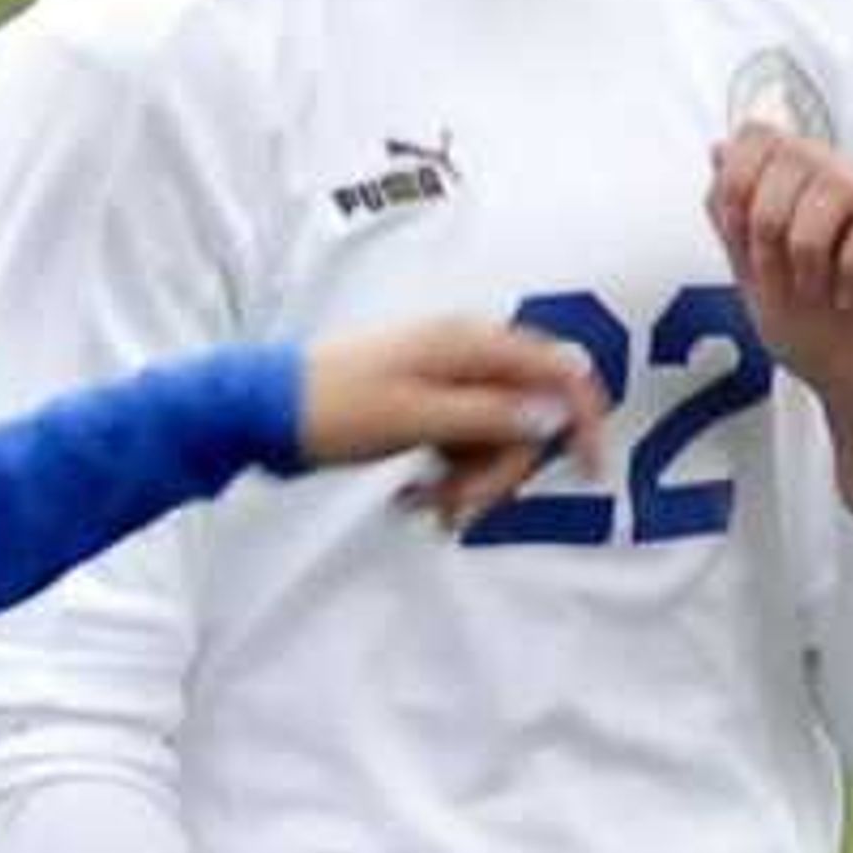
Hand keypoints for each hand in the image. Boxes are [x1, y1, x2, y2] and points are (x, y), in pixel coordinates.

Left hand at [297, 307, 604, 536]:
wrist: (262, 411)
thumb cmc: (334, 407)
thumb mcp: (415, 418)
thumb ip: (488, 415)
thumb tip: (553, 416)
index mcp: (468, 345)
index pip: (558, 371)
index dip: (583, 418)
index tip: (591, 471)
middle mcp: (465, 357)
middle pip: (527, 417)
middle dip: (502, 469)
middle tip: (457, 506)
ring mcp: (445, 382)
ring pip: (496, 438)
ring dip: (472, 481)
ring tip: (426, 507)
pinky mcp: (425, 408)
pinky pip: (463, 445)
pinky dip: (450, 477)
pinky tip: (416, 500)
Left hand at [705, 124, 852, 519]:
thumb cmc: (816, 337)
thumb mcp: (753, 279)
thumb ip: (734, 217)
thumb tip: (720, 147)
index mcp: (804, 191)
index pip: (763, 136)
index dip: (738, 177)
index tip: (737, 236)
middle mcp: (849, 187)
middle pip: (796, 153)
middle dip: (767, 222)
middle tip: (778, 278)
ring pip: (838, 184)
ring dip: (807, 250)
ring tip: (816, 293)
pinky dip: (852, 269)